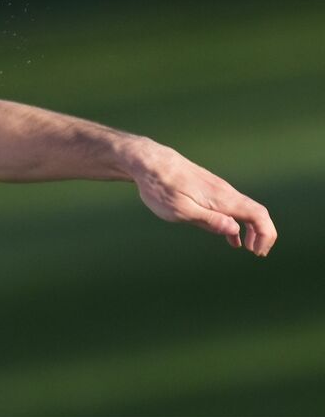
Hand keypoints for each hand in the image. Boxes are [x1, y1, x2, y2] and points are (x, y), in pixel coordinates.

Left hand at [130, 141, 276, 255]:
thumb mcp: (181, 210)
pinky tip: (232, 237)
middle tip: (258, 253)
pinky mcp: (208, 190)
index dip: (266, 234)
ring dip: (251, 229)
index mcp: (222, 199)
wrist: (150, 162)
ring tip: (248, 248)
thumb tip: (235, 230)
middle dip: (263, 234)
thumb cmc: (161, 188)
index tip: (259, 252)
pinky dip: (236, 223)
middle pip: (256, 213)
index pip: (258, 215)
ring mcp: (218, 190)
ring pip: (244, 210)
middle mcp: (225, 192)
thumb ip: (209, 220)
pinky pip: (231, 208)